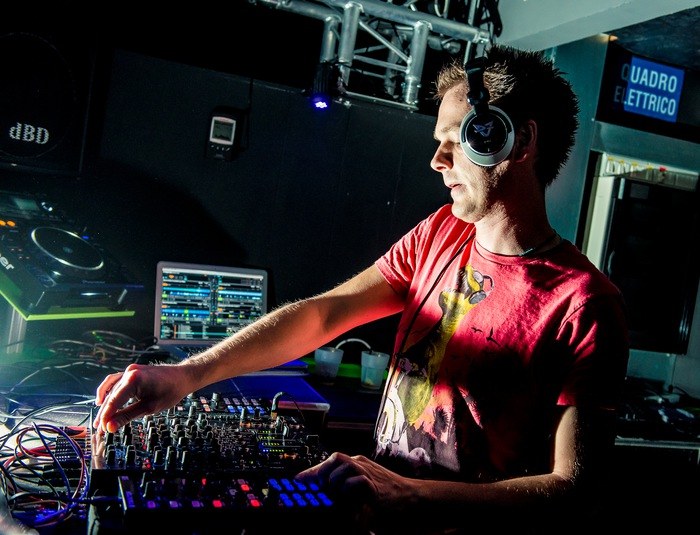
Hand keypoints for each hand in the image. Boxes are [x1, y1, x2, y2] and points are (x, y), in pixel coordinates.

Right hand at [92, 363, 191, 432]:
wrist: (182, 377)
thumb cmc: (170, 391)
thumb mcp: (149, 407)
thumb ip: (127, 416)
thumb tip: (110, 426)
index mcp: (134, 379)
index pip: (114, 401)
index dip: (106, 417)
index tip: (102, 430)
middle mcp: (129, 371)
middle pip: (111, 396)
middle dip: (105, 413)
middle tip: (99, 430)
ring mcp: (129, 370)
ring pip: (111, 389)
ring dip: (105, 404)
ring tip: (99, 420)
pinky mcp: (131, 371)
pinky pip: (115, 382)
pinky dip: (109, 392)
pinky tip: (103, 402)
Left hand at [296, 452, 412, 513]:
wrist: (409, 496)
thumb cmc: (385, 494)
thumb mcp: (361, 489)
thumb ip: (345, 489)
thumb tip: (324, 496)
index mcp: (356, 464)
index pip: (331, 460)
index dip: (313, 470)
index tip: (297, 480)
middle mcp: (361, 464)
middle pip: (336, 458)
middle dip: (323, 473)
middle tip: (319, 488)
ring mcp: (370, 472)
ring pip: (346, 465)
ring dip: (336, 481)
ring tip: (336, 493)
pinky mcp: (377, 486)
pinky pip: (360, 480)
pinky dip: (351, 488)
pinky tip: (350, 496)